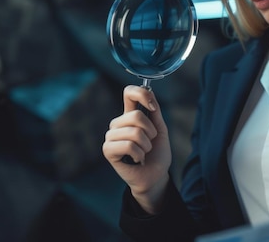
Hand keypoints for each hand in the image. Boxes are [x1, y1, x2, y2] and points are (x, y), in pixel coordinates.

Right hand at [102, 85, 171, 213]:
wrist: (155, 176)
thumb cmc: (157, 153)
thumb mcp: (160, 129)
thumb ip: (154, 112)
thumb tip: (150, 91)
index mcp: (130, 115)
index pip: (129, 93)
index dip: (141, 94)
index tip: (153, 107)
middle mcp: (118, 123)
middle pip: (136, 116)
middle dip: (151, 132)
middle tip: (150, 143)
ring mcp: (111, 136)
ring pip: (134, 132)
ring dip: (146, 145)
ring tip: (143, 152)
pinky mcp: (108, 150)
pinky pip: (128, 145)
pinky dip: (139, 154)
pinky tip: (137, 159)